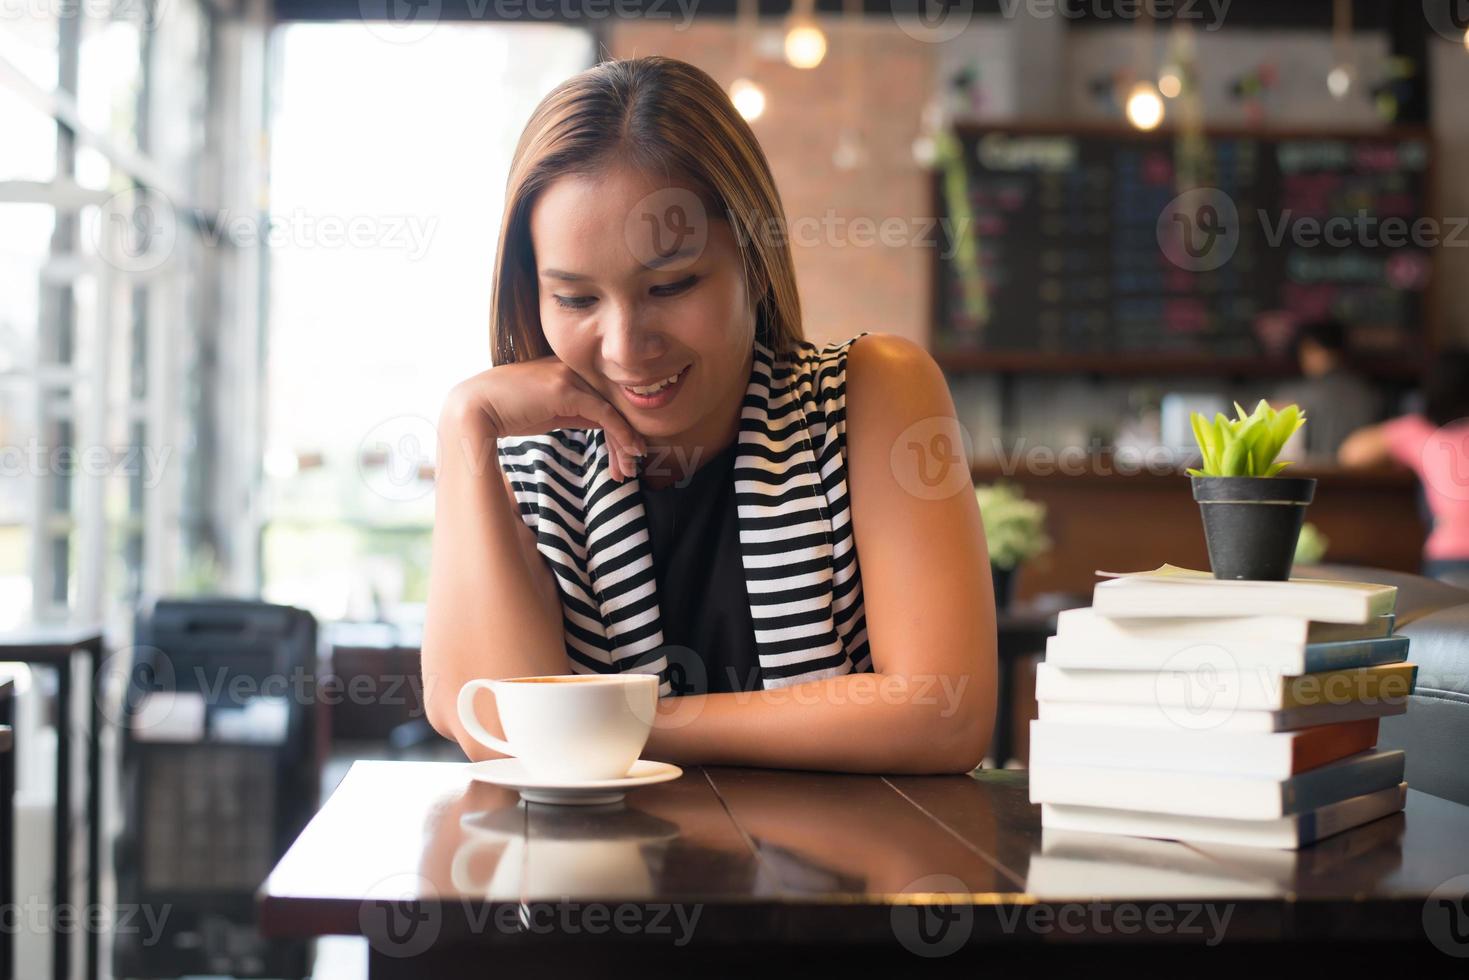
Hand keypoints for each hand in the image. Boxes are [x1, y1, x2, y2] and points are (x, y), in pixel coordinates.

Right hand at [445, 357, 646, 481]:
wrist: (473, 408)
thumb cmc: (506, 412)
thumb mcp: (549, 413)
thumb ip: (576, 413)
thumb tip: (603, 423)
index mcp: (568, 370)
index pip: (604, 398)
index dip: (619, 427)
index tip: (626, 455)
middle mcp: (572, 368)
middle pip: (612, 404)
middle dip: (626, 438)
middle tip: (633, 467)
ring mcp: (569, 376)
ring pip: (612, 410)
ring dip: (625, 442)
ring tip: (630, 468)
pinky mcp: (566, 390)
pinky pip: (604, 413)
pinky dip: (621, 434)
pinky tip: (629, 452)